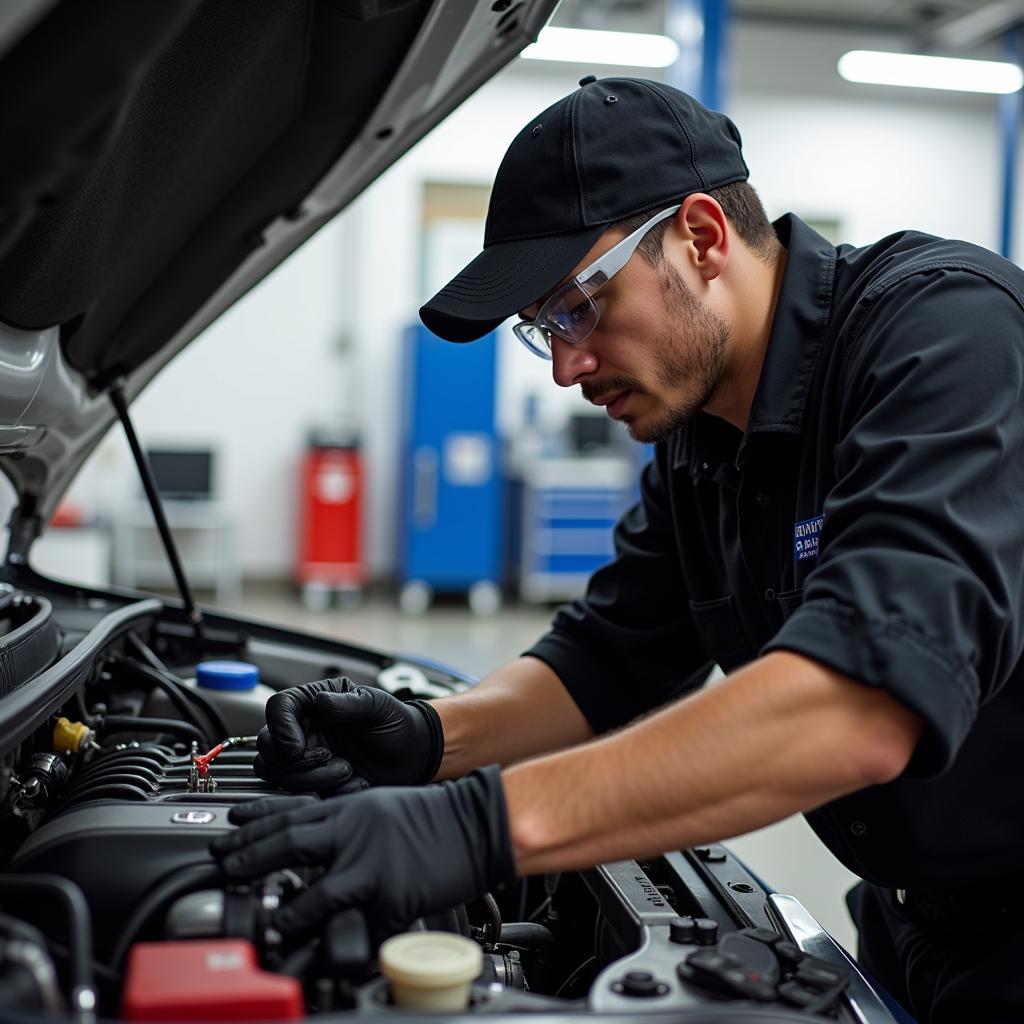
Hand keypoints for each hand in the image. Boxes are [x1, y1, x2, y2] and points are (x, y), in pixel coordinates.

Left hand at [210, 766, 513, 942]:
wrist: (476, 823)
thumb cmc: (433, 814)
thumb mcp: (380, 805)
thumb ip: (345, 822)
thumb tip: (312, 840)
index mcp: (351, 807)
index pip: (290, 814)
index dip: (252, 825)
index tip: (227, 835)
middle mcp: (354, 832)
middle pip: (289, 844)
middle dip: (249, 857)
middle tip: (225, 868)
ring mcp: (371, 866)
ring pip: (316, 894)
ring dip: (287, 915)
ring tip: (270, 926)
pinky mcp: (391, 897)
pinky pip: (356, 925)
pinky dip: (336, 941)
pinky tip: (319, 951)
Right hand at [254, 677, 443, 792]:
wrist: (411, 754)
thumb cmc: (393, 722)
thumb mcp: (377, 706)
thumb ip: (349, 703)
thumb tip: (320, 701)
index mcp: (313, 703)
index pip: (277, 707)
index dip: (281, 728)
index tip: (298, 747)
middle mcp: (303, 730)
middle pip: (267, 746)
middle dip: (296, 761)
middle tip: (330, 758)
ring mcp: (304, 758)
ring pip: (276, 774)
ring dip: (310, 779)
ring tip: (347, 771)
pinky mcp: (312, 783)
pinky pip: (299, 796)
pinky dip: (327, 794)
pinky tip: (355, 784)